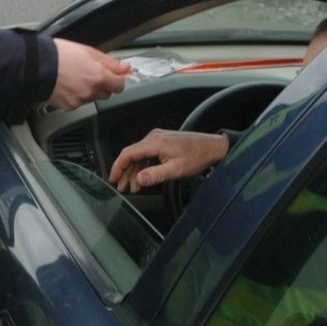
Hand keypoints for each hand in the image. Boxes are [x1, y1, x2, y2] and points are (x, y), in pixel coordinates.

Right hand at [48, 39, 129, 109]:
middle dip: (102, 84)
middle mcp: (90, 91)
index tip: (114, 75)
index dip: (117, 79)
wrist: (37, 65)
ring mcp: (79, 100)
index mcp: (98, 77)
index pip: (119, 85)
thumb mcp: (89, 51)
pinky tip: (68, 85)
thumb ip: (109, 62)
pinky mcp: (68, 106)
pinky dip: (76, 95)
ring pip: (92, 98)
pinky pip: (79, 102)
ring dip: (89, 90)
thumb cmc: (59, 55)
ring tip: (76, 78)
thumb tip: (125, 68)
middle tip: (91, 73)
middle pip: (106, 93)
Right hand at [109, 129, 229, 192]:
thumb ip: (155, 175)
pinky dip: (142, 166)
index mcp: (155, 142)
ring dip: (134, 171)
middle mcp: (153, 138)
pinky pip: (146, 154)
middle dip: (125, 172)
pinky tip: (143, 176)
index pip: (128, 153)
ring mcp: (157, 139)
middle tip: (122, 187)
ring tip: (133, 187)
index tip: (113, 179)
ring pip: (138, 155)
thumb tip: (138, 180)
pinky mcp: (162, 142)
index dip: (117, 167)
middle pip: (131, 154)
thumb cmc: (198, 156)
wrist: (213, 147)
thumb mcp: (176, 169)